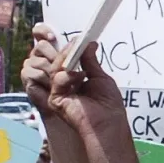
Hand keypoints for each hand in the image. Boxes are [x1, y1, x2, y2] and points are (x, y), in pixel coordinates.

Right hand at [22, 24, 125, 139]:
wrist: (108, 124)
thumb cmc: (108, 105)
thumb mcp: (100, 77)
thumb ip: (90, 61)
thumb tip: (89, 43)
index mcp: (74, 79)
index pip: (66, 60)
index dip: (68, 48)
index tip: (78, 38)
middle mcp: (64, 85)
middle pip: (59, 62)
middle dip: (67, 51)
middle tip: (77, 42)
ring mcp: (58, 92)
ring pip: (56, 69)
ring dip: (67, 60)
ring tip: (79, 58)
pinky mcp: (55, 99)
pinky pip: (56, 80)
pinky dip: (68, 75)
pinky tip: (80, 76)